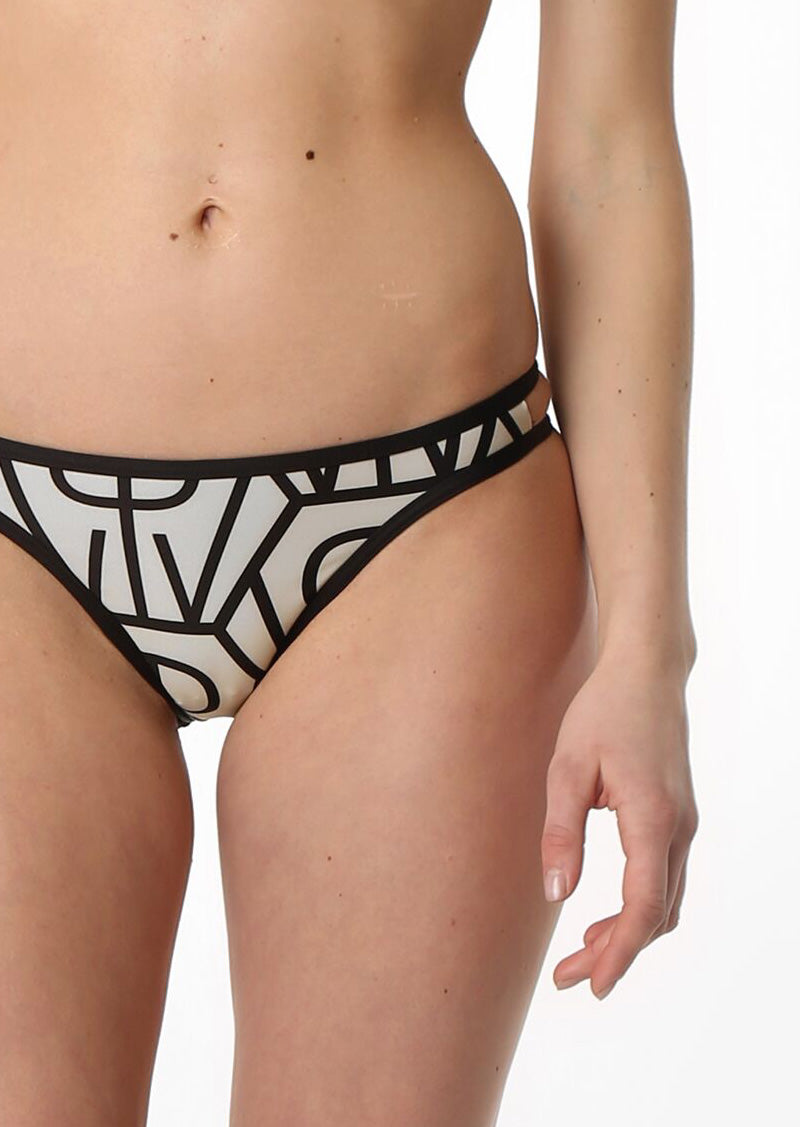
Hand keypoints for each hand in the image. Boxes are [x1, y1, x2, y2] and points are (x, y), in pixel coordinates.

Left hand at [540, 653, 698, 999]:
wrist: (646, 671)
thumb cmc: (603, 711)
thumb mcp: (568, 768)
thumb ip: (562, 833)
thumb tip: (555, 894)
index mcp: (653, 818)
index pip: (643, 906)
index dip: (618, 952)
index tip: (591, 985)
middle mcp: (679, 827)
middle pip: (657, 915)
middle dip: (615, 953)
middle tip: (568, 979)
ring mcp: (684, 823)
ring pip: (665, 901)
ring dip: (628, 934)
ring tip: (581, 953)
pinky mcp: (677, 816)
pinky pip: (665, 879)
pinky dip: (639, 908)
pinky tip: (605, 914)